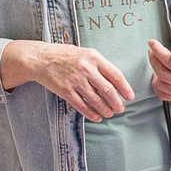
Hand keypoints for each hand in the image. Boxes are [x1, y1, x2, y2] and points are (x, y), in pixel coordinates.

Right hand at [18, 41, 136, 121]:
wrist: (41, 58)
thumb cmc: (66, 55)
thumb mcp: (86, 53)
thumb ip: (100, 65)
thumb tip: (115, 82)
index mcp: (94, 58)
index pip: (115, 75)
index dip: (125, 88)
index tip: (130, 97)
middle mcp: (86, 69)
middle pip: (108, 90)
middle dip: (117, 103)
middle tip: (120, 108)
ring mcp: (75, 81)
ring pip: (96, 100)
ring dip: (106, 110)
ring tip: (110, 113)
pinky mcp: (66, 91)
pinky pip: (82, 106)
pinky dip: (91, 113)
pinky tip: (97, 117)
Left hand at [147, 37, 170, 102]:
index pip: (170, 62)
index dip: (158, 51)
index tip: (152, 43)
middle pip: (163, 73)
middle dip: (154, 59)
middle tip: (152, 49)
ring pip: (161, 84)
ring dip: (155, 71)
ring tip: (157, 60)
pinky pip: (164, 94)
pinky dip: (158, 85)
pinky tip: (159, 75)